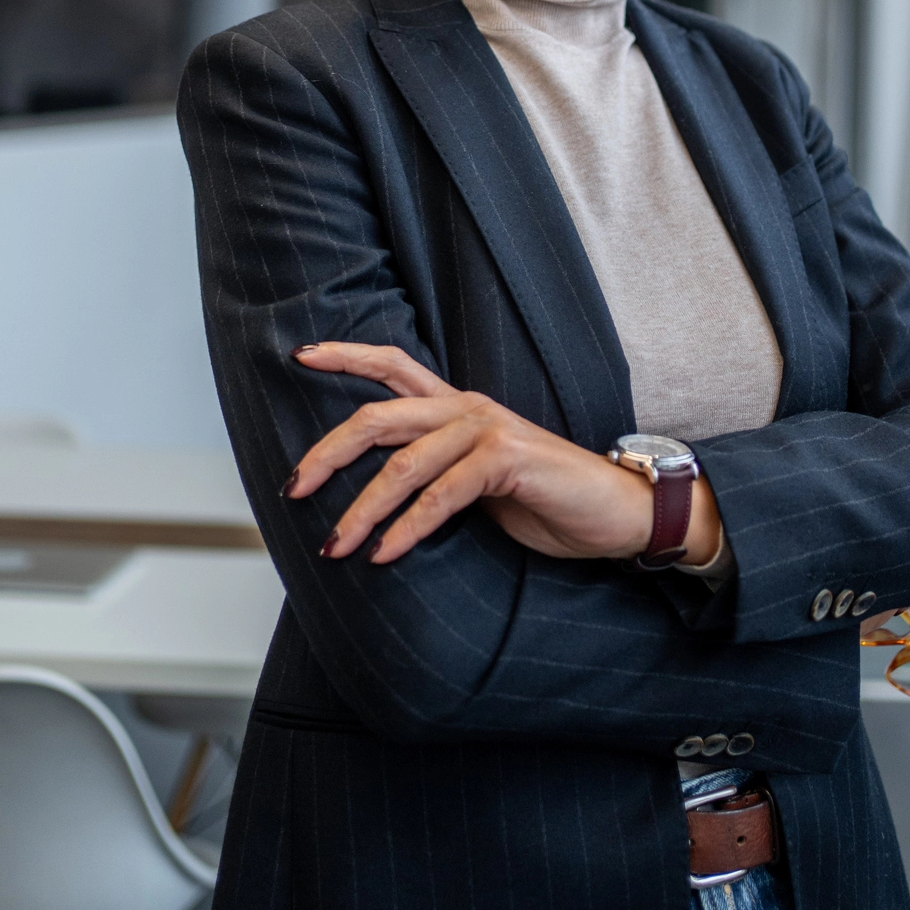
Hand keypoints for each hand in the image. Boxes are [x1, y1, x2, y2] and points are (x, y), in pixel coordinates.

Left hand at [285, 341, 721, 568]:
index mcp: (457, 406)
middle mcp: (467, 408)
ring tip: (336, 545)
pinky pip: (442, 494)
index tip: (300, 356)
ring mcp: (488, 429)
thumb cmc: (546, 500)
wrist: (616, 512)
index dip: (345, 356)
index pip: (392, 366)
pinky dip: (408, 527)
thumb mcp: (479, 482)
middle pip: (379, 416)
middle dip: (328, 452)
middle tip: (293, 488)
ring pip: (404, 463)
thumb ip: (436, 474)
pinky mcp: (508, 459)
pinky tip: (386, 553)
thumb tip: (375, 499)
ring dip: (363, 509)